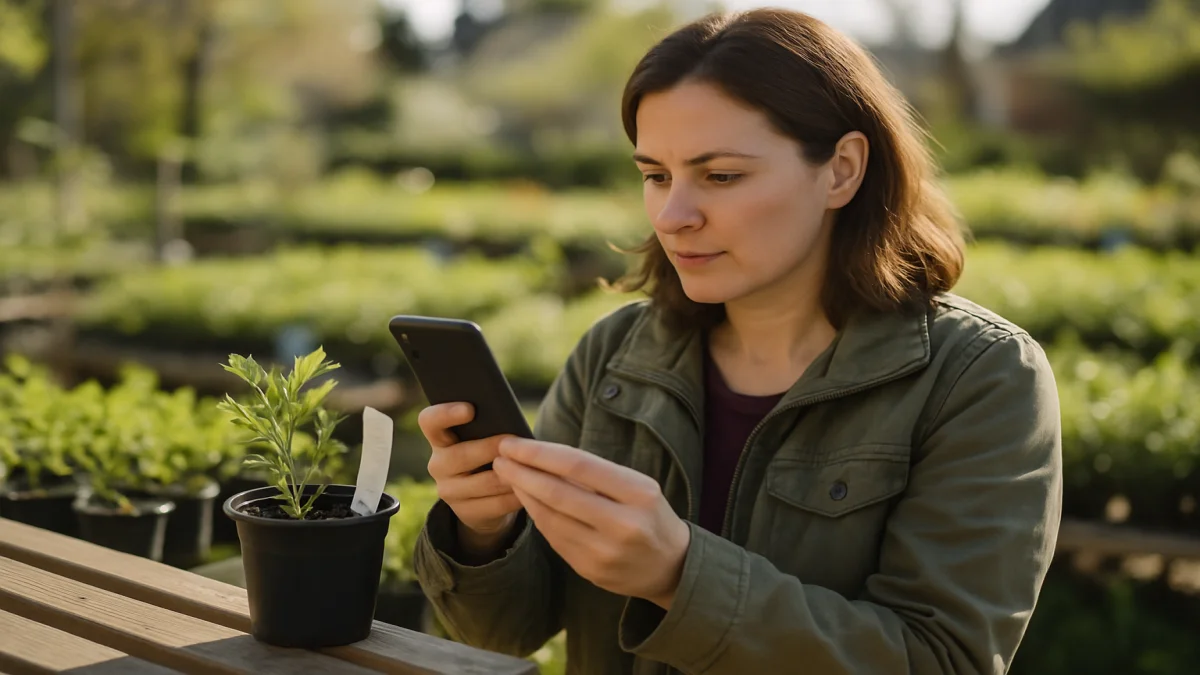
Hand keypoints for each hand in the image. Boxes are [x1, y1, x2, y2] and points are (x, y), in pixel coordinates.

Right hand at [418, 403, 522, 555]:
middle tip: (515, 444)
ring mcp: (448, 491)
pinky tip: (530, 489)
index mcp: (439, 438)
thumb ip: (488, 428)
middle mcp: (438, 465)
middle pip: (461, 455)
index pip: (430, 421)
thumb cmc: (487, 455)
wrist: (482, 499)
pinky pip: (496, 504)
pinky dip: (516, 496)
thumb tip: (512, 426)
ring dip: (510, 474)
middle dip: (491, 448)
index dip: (446, 413)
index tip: (470, 409)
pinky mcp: (465, 512)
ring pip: (484, 482)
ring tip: (529, 467)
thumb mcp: (482, 439)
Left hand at [492, 437, 690, 609]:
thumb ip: (595, 475)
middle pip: (558, 492)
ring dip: (523, 493)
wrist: (671, 566)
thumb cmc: (649, 514)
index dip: (540, 452)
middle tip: (500, 456)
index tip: (513, 443)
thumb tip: (541, 454)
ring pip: (550, 517)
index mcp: (639, 493)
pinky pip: (554, 537)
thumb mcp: (637, 487)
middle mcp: (623, 524)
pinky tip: (525, 499)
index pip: (578, 465)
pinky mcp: (590, 570)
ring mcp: (605, 552)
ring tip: (507, 474)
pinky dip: (536, 515)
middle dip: (522, 472)